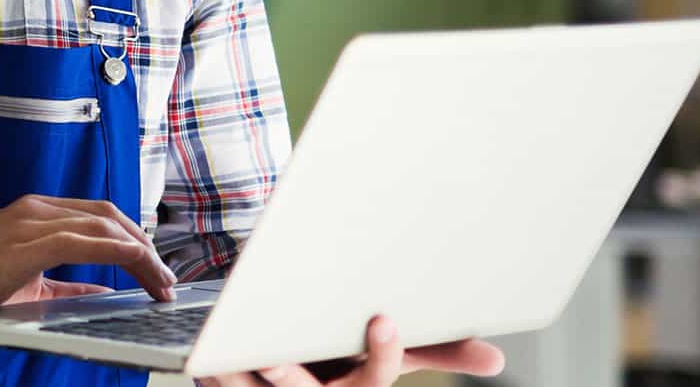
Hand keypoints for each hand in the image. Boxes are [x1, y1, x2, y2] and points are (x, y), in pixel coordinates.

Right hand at [0, 194, 176, 317]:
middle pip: (109, 215)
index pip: (99, 214)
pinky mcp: (27, 243)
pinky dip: (119, 251)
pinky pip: (85, 241)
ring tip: (160, 282)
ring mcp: (30, 222)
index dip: (133, 237)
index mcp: (35, 212)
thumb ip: (68, 286)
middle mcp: (35, 209)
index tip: (155, 267)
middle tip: (167, 278)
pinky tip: (138, 266)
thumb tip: (106, 294)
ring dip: (141, 254)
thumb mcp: (30, 283)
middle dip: (146, 246)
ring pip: (104, 226)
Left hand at [198, 317, 505, 386]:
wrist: (298, 361)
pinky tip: (202, 362)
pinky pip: (226, 384)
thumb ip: (439, 353)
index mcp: (355, 386)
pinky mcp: (244, 385)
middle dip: (289, 377)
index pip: (373, 381)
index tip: (385, 319)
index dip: (381, 356)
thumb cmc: (349, 356)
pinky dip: (214, 374)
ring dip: (235, 379)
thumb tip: (497, 362)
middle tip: (273, 359)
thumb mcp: (392, 355)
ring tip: (218, 360)